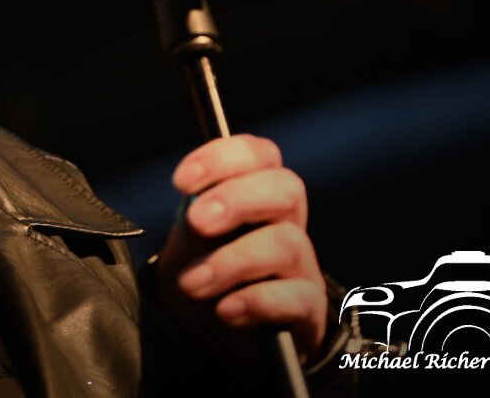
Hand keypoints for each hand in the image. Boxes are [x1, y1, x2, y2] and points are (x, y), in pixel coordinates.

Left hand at [151, 134, 327, 362]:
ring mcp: (302, 266)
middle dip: (236, 200)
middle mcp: (286, 222)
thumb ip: (195, 215)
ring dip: (232, 261)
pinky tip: (226, 311)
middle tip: (196, 222)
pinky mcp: (308, 310)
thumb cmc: (201, 271)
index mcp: (257, 193)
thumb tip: (196, 198)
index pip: (260, 154)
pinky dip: (257, 301)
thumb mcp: (190, 239)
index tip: (181, 181)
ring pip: (287, 244)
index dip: (223, 158)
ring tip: (192, 284)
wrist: (208, 334)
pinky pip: (298, 297)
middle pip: (287, 188)